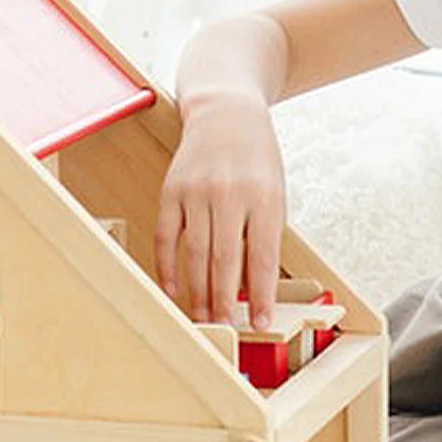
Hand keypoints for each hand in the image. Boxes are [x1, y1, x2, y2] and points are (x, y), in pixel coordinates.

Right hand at [155, 90, 285, 328]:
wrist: (226, 113)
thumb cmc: (257, 158)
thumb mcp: (274, 192)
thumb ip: (265, 235)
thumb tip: (252, 287)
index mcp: (263, 197)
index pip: (262, 257)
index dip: (261, 294)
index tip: (261, 322)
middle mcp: (229, 194)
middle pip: (225, 260)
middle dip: (225, 300)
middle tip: (225, 329)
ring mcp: (196, 192)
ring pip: (195, 253)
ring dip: (198, 290)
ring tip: (203, 318)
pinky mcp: (171, 190)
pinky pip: (167, 236)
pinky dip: (168, 266)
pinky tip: (174, 289)